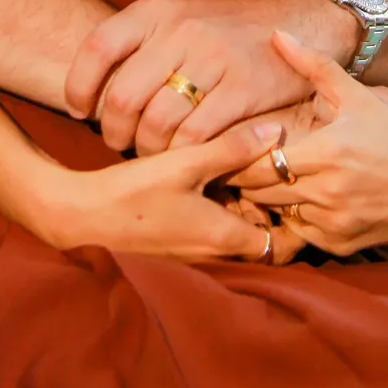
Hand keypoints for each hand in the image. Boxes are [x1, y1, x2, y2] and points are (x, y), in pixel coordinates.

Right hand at [37, 118, 290, 263]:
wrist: (84, 216)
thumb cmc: (135, 192)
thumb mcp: (186, 163)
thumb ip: (231, 149)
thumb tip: (276, 134)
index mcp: (225, 239)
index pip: (282, 245)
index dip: (297, 222)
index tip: (302, 191)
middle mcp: (215, 253)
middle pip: (262, 239)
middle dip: (275, 213)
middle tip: (283, 175)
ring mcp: (195, 251)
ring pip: (238, 233)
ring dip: (248, 208)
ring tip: (254, 169)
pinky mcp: (178, 242)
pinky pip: (215, 229)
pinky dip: (224, 209)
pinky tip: (217, 176)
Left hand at [65, 0, 326, 156]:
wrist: (301, 19)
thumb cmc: (225, 31)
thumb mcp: (179, 19)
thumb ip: (139, 47)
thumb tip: (90, 95)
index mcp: (158, 10)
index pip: (98, 47)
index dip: (79, 86)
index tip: (80, 110)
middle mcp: (182, 30)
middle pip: (122, 96)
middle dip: (114, 132)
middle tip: (120, 142)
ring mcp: (214, 59)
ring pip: (156, 124)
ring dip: (147, 151)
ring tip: (152, 152)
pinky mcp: (244, 89)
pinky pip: (195, 137)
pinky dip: (182, 155)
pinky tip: (185, 155)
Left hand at [234, 32, 387, 255]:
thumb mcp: (357, 96)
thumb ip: (314, 65)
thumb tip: (278, 34)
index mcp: (326, 151)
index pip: (261, 160)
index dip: (245, 155)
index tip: (237, 145)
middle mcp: (328, 190)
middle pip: (262, 191)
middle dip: (246, 179)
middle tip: (234, 166)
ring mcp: (335, 221)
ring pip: (278, 214)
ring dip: (268, 200)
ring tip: (260, 183)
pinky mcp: (343, 244)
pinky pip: (300, 235)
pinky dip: (293, 219)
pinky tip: (296, 200)